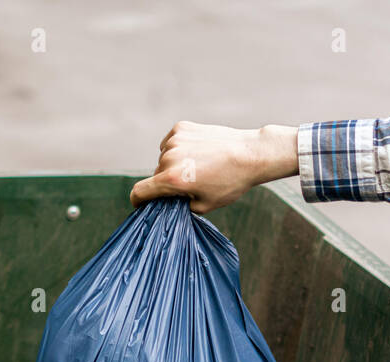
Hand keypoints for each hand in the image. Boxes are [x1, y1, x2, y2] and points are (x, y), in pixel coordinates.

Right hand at [130, 122, 298, 212]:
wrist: (250, 154)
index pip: (139, 192)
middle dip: (167, 182)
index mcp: (172, 179)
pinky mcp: (182, 128)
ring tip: (199, 167)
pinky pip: (170, 143)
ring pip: (164, 158)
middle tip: (191, 185)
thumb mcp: (204, 205)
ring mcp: (175, 140)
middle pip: (156, 175)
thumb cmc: (230, 183)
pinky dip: (178, 149)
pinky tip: (197, 154)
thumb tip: (167, 202)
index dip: (138, 201)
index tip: (141, 205)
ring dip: (174, 165)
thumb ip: (179, 206)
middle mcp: (169, 157)